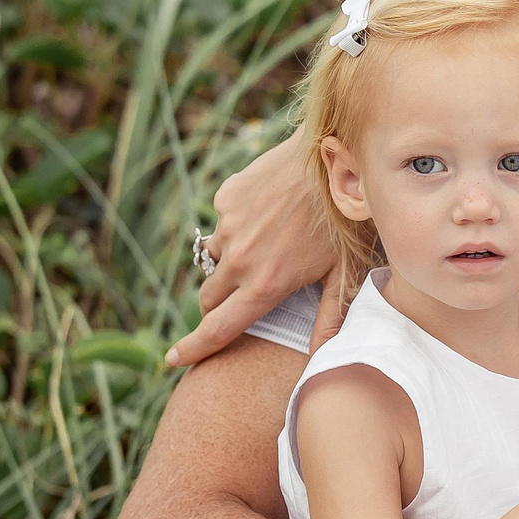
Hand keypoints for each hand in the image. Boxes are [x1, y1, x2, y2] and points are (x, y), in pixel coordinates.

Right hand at [169, 133, 338, 367]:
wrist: (333, 159)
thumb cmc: (346, 220)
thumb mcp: (345, 272)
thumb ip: (329, 316)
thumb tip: (321, 358)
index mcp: (265, 285)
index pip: (218, 329)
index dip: (194, 349)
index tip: (172, 360)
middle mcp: (239, 259)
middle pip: (210, 298)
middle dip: (219, 305)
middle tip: (245, 296)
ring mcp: (229, 227)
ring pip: (216, 259)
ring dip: (232, 262)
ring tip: (271, 245)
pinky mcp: (225, 199)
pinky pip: (224, 223)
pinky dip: (240, 226)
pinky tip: (272, 213)